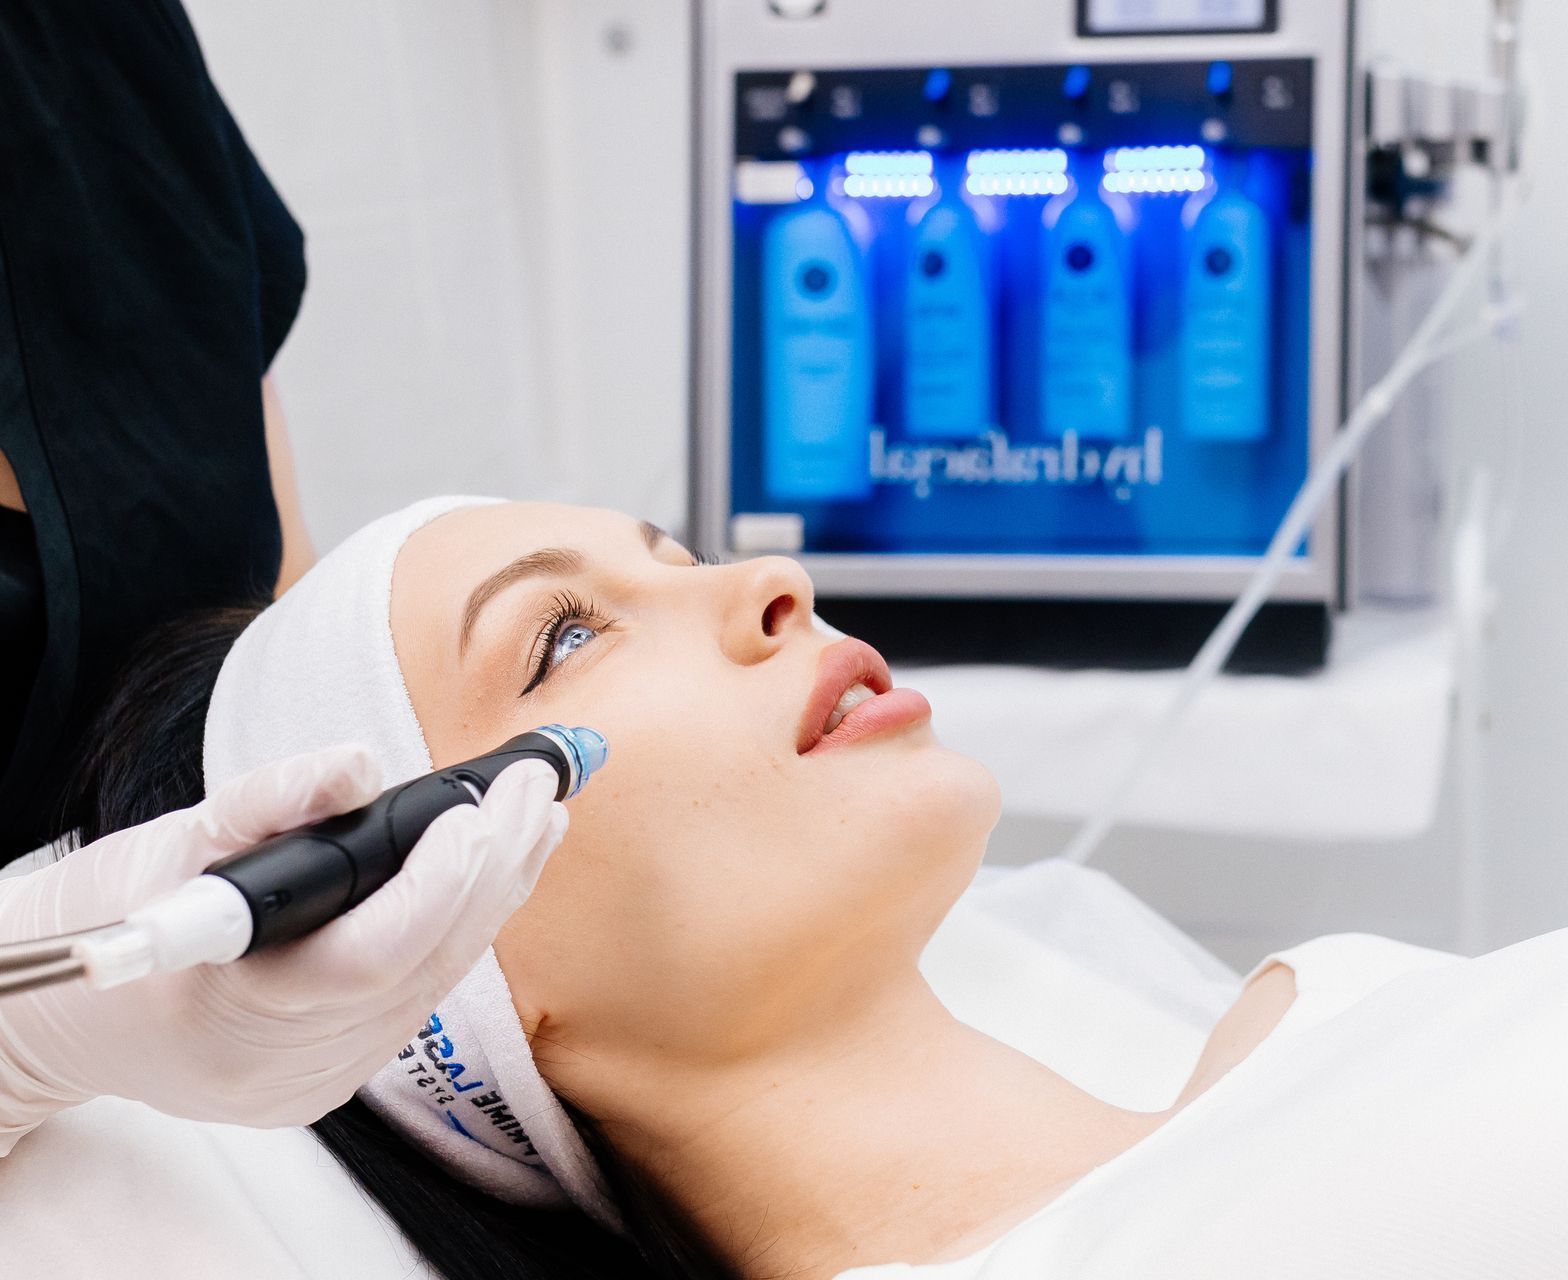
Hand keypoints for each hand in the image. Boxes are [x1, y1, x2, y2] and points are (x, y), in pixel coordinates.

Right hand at [0, 745, 564, 1151]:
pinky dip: (458, 933)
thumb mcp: (168, 842)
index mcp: (230, 1003)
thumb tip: (359, 763)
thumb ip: (267, 802)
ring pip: (434, 984)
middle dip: (496, 867)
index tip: (482, 809)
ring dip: (494, 897)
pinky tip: (490, 878)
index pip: (371, 955)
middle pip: (426, 966)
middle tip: (542, 788)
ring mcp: (308, 1083)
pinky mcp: (325, 1084)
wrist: (60, 1019)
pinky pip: (415, 1002)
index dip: (440, 883)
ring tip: (539, 819)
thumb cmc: (106, 916)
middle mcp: (280, 1062)